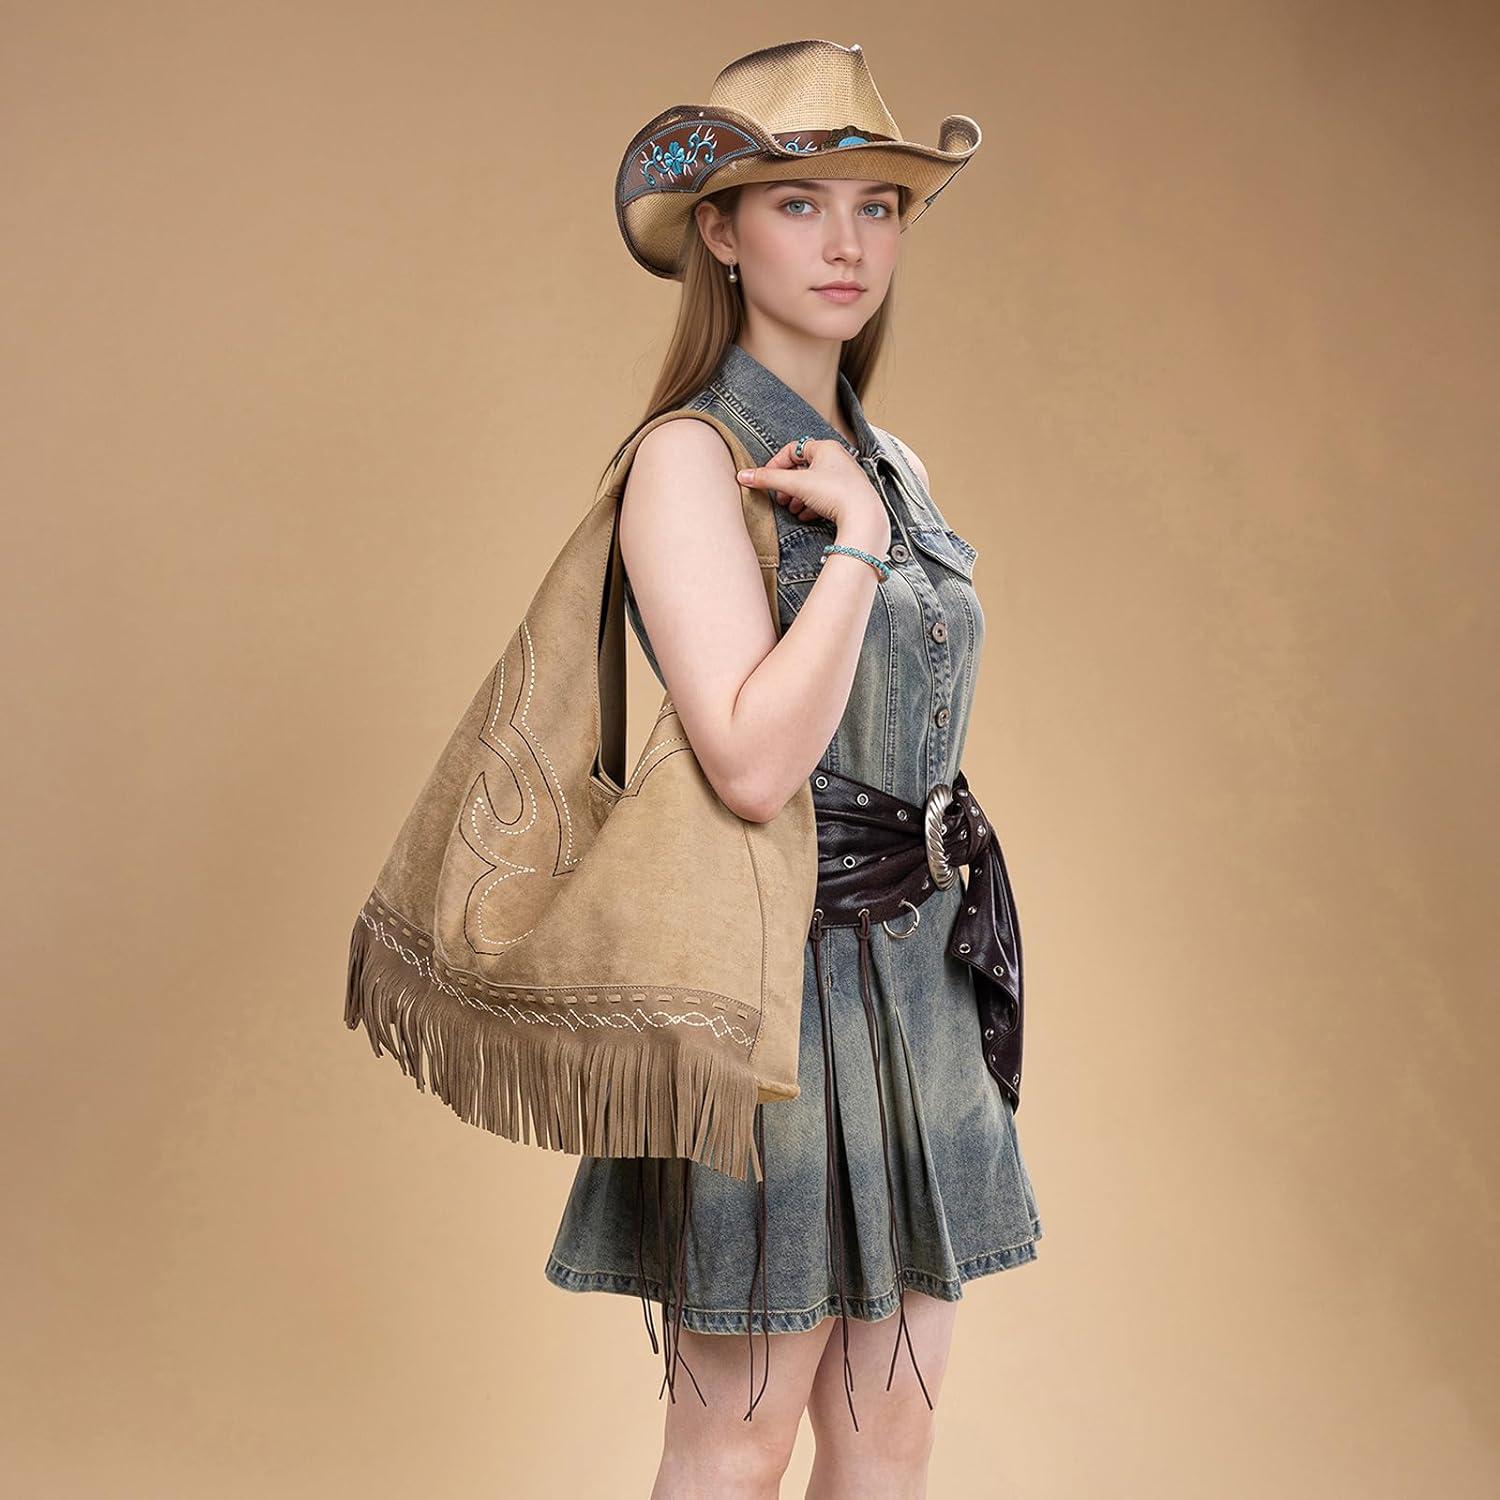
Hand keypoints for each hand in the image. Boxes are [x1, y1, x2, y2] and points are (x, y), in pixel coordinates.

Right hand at [736, 438, 889, 550]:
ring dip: (798, 497)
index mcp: (826, 448)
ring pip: (812, 484)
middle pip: (802, 468)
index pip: (792, 450)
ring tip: (791, 508)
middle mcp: (837, 459)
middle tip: (779, 497)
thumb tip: (742, 476)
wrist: (863, 517)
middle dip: (787, 485)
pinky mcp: (849, 496)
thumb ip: (767, 479)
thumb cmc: (835, 493)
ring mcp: (844, 478)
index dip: (776, 465)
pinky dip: (811, 505)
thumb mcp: (796, 484)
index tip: (766, 480)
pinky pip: (824, 497)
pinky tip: (805, 515)